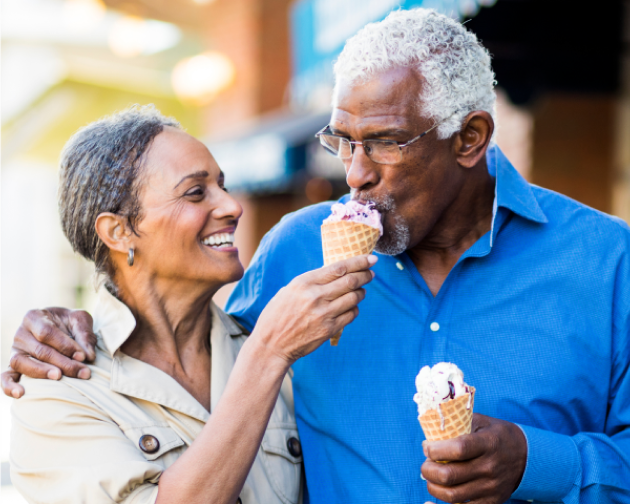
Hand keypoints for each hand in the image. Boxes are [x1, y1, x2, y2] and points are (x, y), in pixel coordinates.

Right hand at [1, 308, 96, 397]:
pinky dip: (9, 386)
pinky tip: (20, 394)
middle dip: (63, 363)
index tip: (84, 357)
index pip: (47, 332)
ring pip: (22, 363)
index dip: (65, 345)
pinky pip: (5, 377)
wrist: (61, 328)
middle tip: (83, 373)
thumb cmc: (69, 323)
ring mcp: (15, 351)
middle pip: (39, 351)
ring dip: (41, 372)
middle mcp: (21, 333)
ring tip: (58, 377)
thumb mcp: (79, 320)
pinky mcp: (13, 366)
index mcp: (34, 317)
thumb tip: (88, 356)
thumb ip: (84, 334)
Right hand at [252, 254, 376, 364]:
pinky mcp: (329, 329)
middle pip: (350, 281)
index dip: (358, 262)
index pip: (339, 268)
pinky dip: (355, 308)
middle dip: (365, 275)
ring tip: (362, 290)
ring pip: (354, 297)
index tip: (370, 258)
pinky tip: (352, 307)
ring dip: (362, 292)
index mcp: (304, 283)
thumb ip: (311, 282)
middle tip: (371, 273)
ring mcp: (324, 314)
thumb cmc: (277, 315)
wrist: (271, 345)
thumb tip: (335, 274)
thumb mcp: (289, 291)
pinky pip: (351, 314)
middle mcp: (315, 296)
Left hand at [421, 414, 526, 503]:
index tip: (427, 447)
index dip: (436, 449)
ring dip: (433, 486)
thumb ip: (458, 423)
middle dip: (428, 470)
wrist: (526, 456)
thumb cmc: (496, 435)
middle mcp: (490, 467)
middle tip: (426, 464)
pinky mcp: (491, 502)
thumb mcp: (481, 421)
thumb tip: (430, 429)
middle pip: (450, 475)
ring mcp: (491, 487)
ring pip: (452, 495)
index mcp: (488, 443)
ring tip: (431, 477)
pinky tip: (431, 500)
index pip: (458, 449)